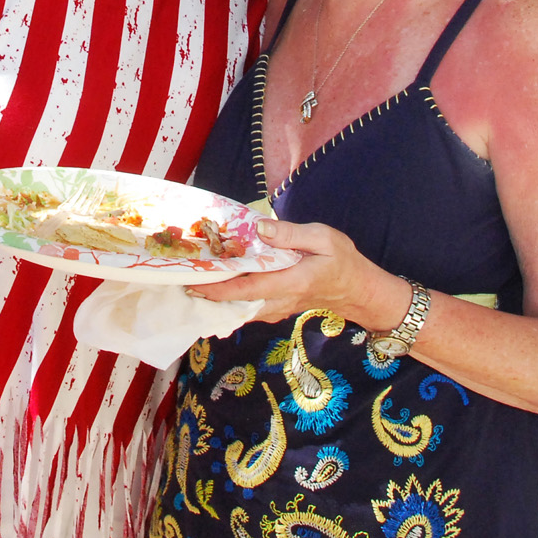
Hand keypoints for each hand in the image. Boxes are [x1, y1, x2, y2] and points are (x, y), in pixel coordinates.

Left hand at [191, 218, 406, 329]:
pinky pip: (246, 308)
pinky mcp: (275, 309)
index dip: (216, 287)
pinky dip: (228, 299)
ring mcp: (276, 308)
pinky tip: (213, 286)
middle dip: (206, 293)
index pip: (246, 288)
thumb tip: (261, 229)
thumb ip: (292, 234)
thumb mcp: (325, 239)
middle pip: (235, 302)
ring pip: (238, 308)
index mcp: (290, 281)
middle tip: (179, 278)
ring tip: (191, 279)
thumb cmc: (343, 262)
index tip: (192, 280)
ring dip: (215, 297)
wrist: (358, 291)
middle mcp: (278, 301)